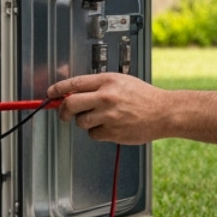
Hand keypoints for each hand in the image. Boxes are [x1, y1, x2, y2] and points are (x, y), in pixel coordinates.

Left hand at [47, 72, 168, 144]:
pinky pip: (94, 134)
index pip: (74, 83)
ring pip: (81, 122)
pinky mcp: (113, 132)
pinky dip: (99, 132)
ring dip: (86, 122)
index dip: (58, 89)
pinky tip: (112, 126)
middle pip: (70, 104)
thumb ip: (99, 86)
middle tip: (65, 114)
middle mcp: (107, 97)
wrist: (165, 112)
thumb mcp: (122, 82)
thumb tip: (74, 93)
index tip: (51, 93)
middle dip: (63, 111)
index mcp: (108, 81)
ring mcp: (109, 115)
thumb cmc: (145, 97)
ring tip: (102, 118)